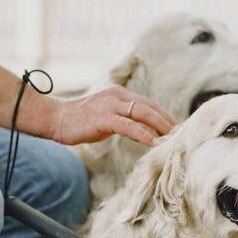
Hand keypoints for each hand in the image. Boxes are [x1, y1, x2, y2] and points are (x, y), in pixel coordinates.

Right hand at [46, 86, 175, 146]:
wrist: (56, 119)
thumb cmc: (80, 121)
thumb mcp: (105, 117)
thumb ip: (123, 120)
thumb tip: (140, 131)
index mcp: (119, 94)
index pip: (148, 103)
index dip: (164, 115)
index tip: (176, 127)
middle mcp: (117, 96)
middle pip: (150, 107)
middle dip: (167, 120)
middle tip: (181, 134)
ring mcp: (110, 106)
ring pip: (143, 113)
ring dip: (160, 126)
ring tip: (173, 138)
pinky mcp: (104, 118)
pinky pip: (128, 126)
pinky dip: (143, 134)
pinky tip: (153, 143)